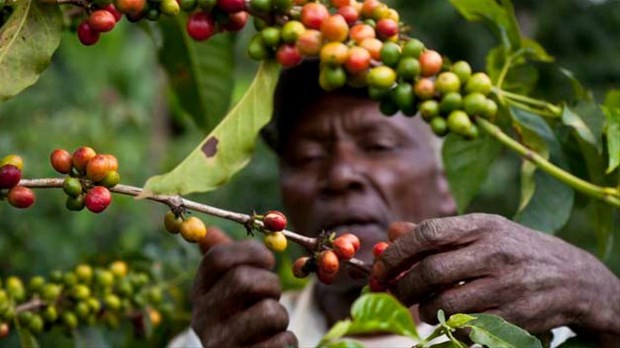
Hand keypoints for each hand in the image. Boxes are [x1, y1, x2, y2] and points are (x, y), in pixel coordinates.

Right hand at [191, 228, 297, 347]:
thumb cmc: (244, 320)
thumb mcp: (231, 292)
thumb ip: (227, 263)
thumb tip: (210, 232)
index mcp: (199, 293)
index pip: (216, 258)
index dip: (249, 251)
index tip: (268, 259)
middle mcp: (202, 319)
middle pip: (242, 280)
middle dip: (270, 284)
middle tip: (273, 294)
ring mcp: (220, 344)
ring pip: (267, 312)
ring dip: (281, 315)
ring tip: (272, 324)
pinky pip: (281, 342)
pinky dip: (287, 340)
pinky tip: (273, 345)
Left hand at [373, 213, 619, 338]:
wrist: (572, 277)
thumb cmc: (513, 249)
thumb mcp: (481, 231)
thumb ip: (436, 233)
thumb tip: (391, 232)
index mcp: (482, 226)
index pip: (428, 234)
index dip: (396, 251)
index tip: (380, 266)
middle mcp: (494, 254)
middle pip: (431, 272)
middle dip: (402, 286)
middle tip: (393, 292)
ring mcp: (506, 287)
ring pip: (444, 304)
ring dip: (422, 309)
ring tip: (422, 306)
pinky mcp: (513, 317)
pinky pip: (464, 327)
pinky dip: (446, 326)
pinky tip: (448, 319)